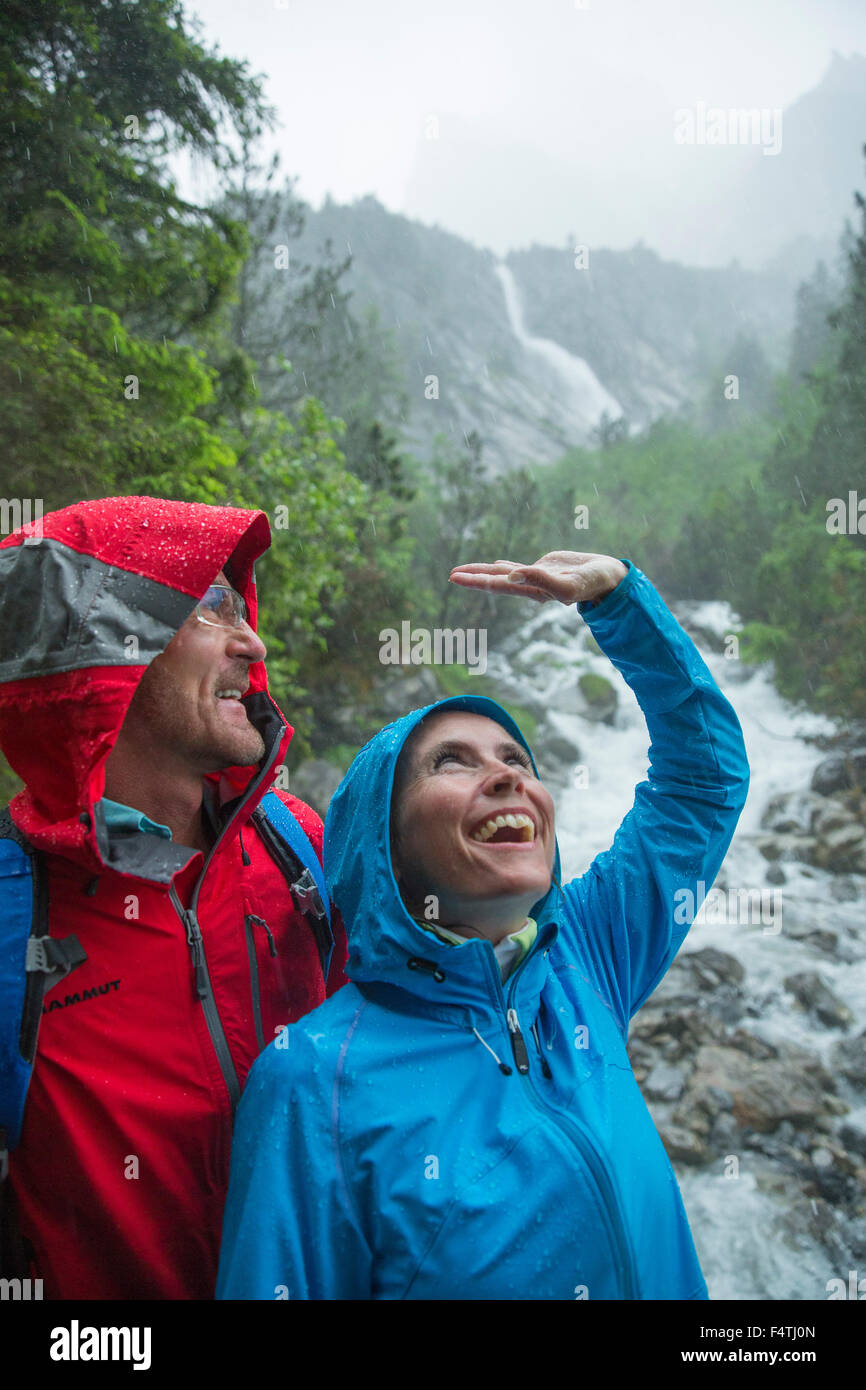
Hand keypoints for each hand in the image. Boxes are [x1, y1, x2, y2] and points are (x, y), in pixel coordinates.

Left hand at [449, 551, 627, 605]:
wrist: (608, 580)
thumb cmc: (591, 583)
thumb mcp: (567, 583)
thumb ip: (540, 579)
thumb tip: (511, 575)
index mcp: (532, 591)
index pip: (497, 585)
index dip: (476, 580)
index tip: (455, 577)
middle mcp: (530, 586)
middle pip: (495, 580)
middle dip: (473, 578)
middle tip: (450, 575)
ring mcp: (536, 577)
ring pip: (504, 573)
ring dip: (484, 572)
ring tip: (464, 571)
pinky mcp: (545, 569)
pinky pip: (519, 567)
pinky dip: (505, 566)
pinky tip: (497, 564)